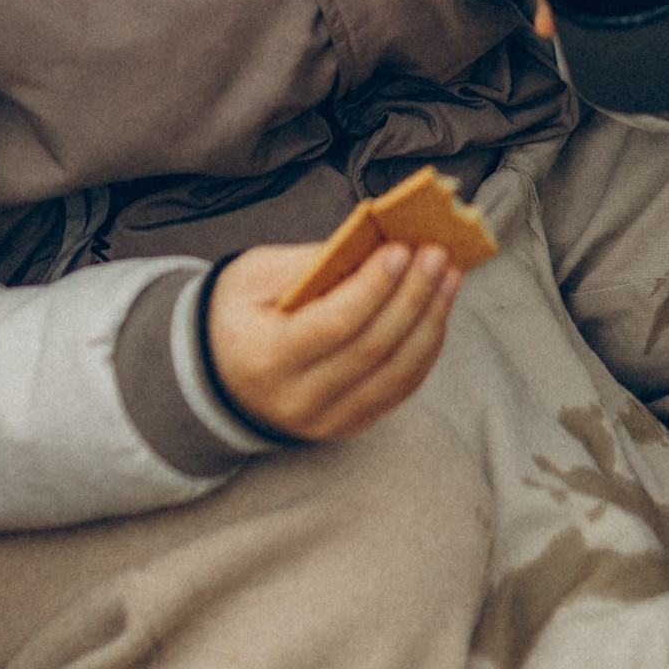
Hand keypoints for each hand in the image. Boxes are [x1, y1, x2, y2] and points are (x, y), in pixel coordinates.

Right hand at [205, 240, 459, 443]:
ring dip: (430, 320)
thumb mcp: (254, 276)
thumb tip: (377, 244)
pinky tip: (437, 308)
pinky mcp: (350, 424)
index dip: (373, 288)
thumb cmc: (239, 313)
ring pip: (396, 373)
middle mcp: (296, 399)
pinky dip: (426, 346)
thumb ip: (312, 263)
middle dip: (413, 297)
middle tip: (437, 255)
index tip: (402, 249)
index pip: (333, 326)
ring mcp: (326, 420)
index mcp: (264, 358)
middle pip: (372, 350)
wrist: (219, 373)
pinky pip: (400, 388)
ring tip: (448, 276)